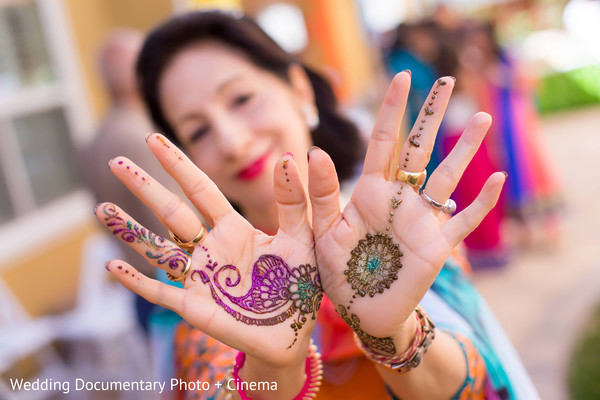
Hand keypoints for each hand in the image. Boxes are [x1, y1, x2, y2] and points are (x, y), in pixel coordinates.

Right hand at [95, 135, 320, 367]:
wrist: (293, 332)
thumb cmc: (297, 284)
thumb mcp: (301, 238)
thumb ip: (293, 201)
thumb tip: (288, 155)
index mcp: (233, 229)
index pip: (201, 190)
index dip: (178, 165)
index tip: (154, 138)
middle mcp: (211, 248)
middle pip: (172, 212)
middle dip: (144, 187)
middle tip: (116, 161)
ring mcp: (199, 277)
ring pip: (158, 249)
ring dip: (130, 230)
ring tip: (101, 208)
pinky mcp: (195, 307)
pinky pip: (161, 292)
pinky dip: (137, 281)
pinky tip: (112, 265)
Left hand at [307, 72, 504, 352]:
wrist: (359, 309)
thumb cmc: (337, 271)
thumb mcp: (322, 231)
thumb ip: (321, 194)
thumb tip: (313, 151)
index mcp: (370, 191)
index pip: (384, 141)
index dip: (393, 109)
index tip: (402, 76)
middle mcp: (399, 199)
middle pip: (420, 148)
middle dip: (432, 115)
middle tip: (449, 80)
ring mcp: (421, 220)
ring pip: (448, 176)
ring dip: (466, 149)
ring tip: (483, 118)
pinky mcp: (437, 246)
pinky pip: (464, 221)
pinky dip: (482, 203)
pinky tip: (499, 179)